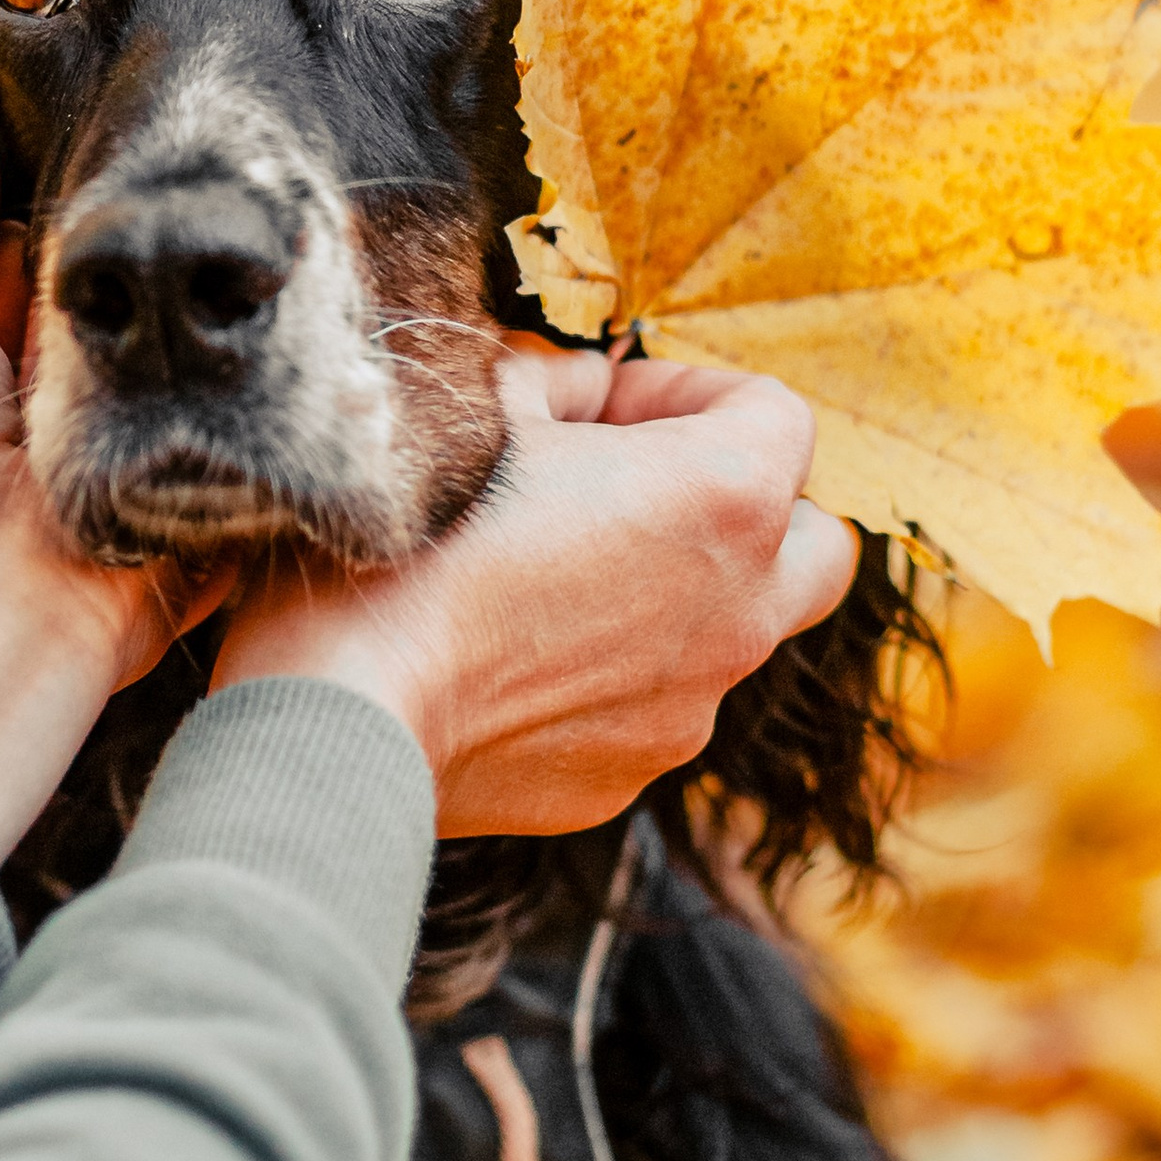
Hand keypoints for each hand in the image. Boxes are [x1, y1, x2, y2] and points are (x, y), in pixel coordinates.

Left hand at [0, 142, 222, 865]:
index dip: (41, 252)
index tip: (92, 193)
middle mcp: (2, 468)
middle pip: (87, 350)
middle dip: (124, 299)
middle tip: (175, 222)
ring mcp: (92, 508)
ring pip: (160, 403)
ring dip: (193, 355)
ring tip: (238, 264)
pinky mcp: (169, 549)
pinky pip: (227, 475)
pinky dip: (250, 429)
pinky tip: (282, 352)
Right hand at [211, 351, 855, 836]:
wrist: (348, 709)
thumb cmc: (413, 542)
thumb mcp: (476, 409)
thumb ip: (552, 385)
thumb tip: (580, 389)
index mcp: (724, 498)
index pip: (778, 413)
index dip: (689, 388)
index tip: (607, 404)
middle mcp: (739, 610)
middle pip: (812, 539)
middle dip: (747, 502)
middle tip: (641, 484)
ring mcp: (692, 706)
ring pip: (733, 628)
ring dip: (674, 587)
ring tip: (556, 568)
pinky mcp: (631, 774)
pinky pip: (653, 703)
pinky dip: (611, 669)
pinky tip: (512, 650)